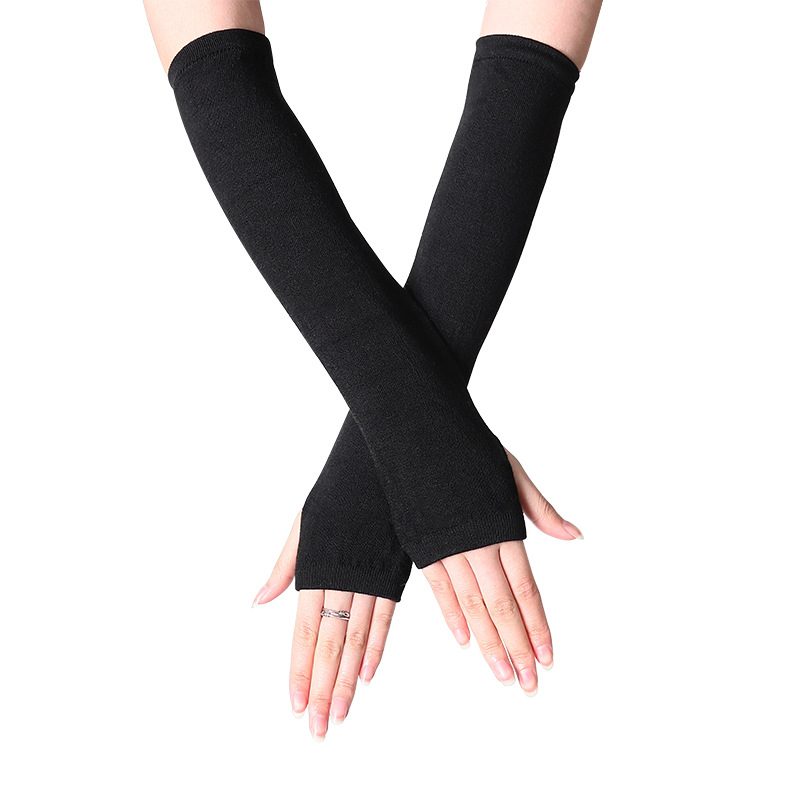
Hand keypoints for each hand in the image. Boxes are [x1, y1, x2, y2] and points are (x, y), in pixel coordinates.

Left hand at [252, 512, 395, 741]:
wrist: (379, 465)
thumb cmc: (338, 493)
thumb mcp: (302, 525)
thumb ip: (284, 567)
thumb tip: (259, 601)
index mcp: (317, 571)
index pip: (305, 632)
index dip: (300, 670)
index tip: (296, 704)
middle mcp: (343, 581)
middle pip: (332, 644)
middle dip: (323, 688)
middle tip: (318, 727)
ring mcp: (370, 579)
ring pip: (359, 638)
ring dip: (348, 679)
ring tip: (340, 712)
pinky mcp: (393, 574)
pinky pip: (385, 618)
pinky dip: (376, 647)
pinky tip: (367, 674)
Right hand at [421, 450, 582, 696]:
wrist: (418, 428)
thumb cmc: (468, 447)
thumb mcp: (512, 473)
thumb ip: (541, 510)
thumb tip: (574, 536)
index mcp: (502, 529)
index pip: (525, 590)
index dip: (537, 626)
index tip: (548, 656)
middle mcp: (476, 544)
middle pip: (501, 606)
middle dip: (516, 647)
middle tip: (528, 683)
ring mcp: (446, 546)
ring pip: (470, 605)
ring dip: (488, 643)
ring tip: (502, 673)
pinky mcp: (421, 543)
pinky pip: (437, 588)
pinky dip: (451, 616)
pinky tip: (464, 641)